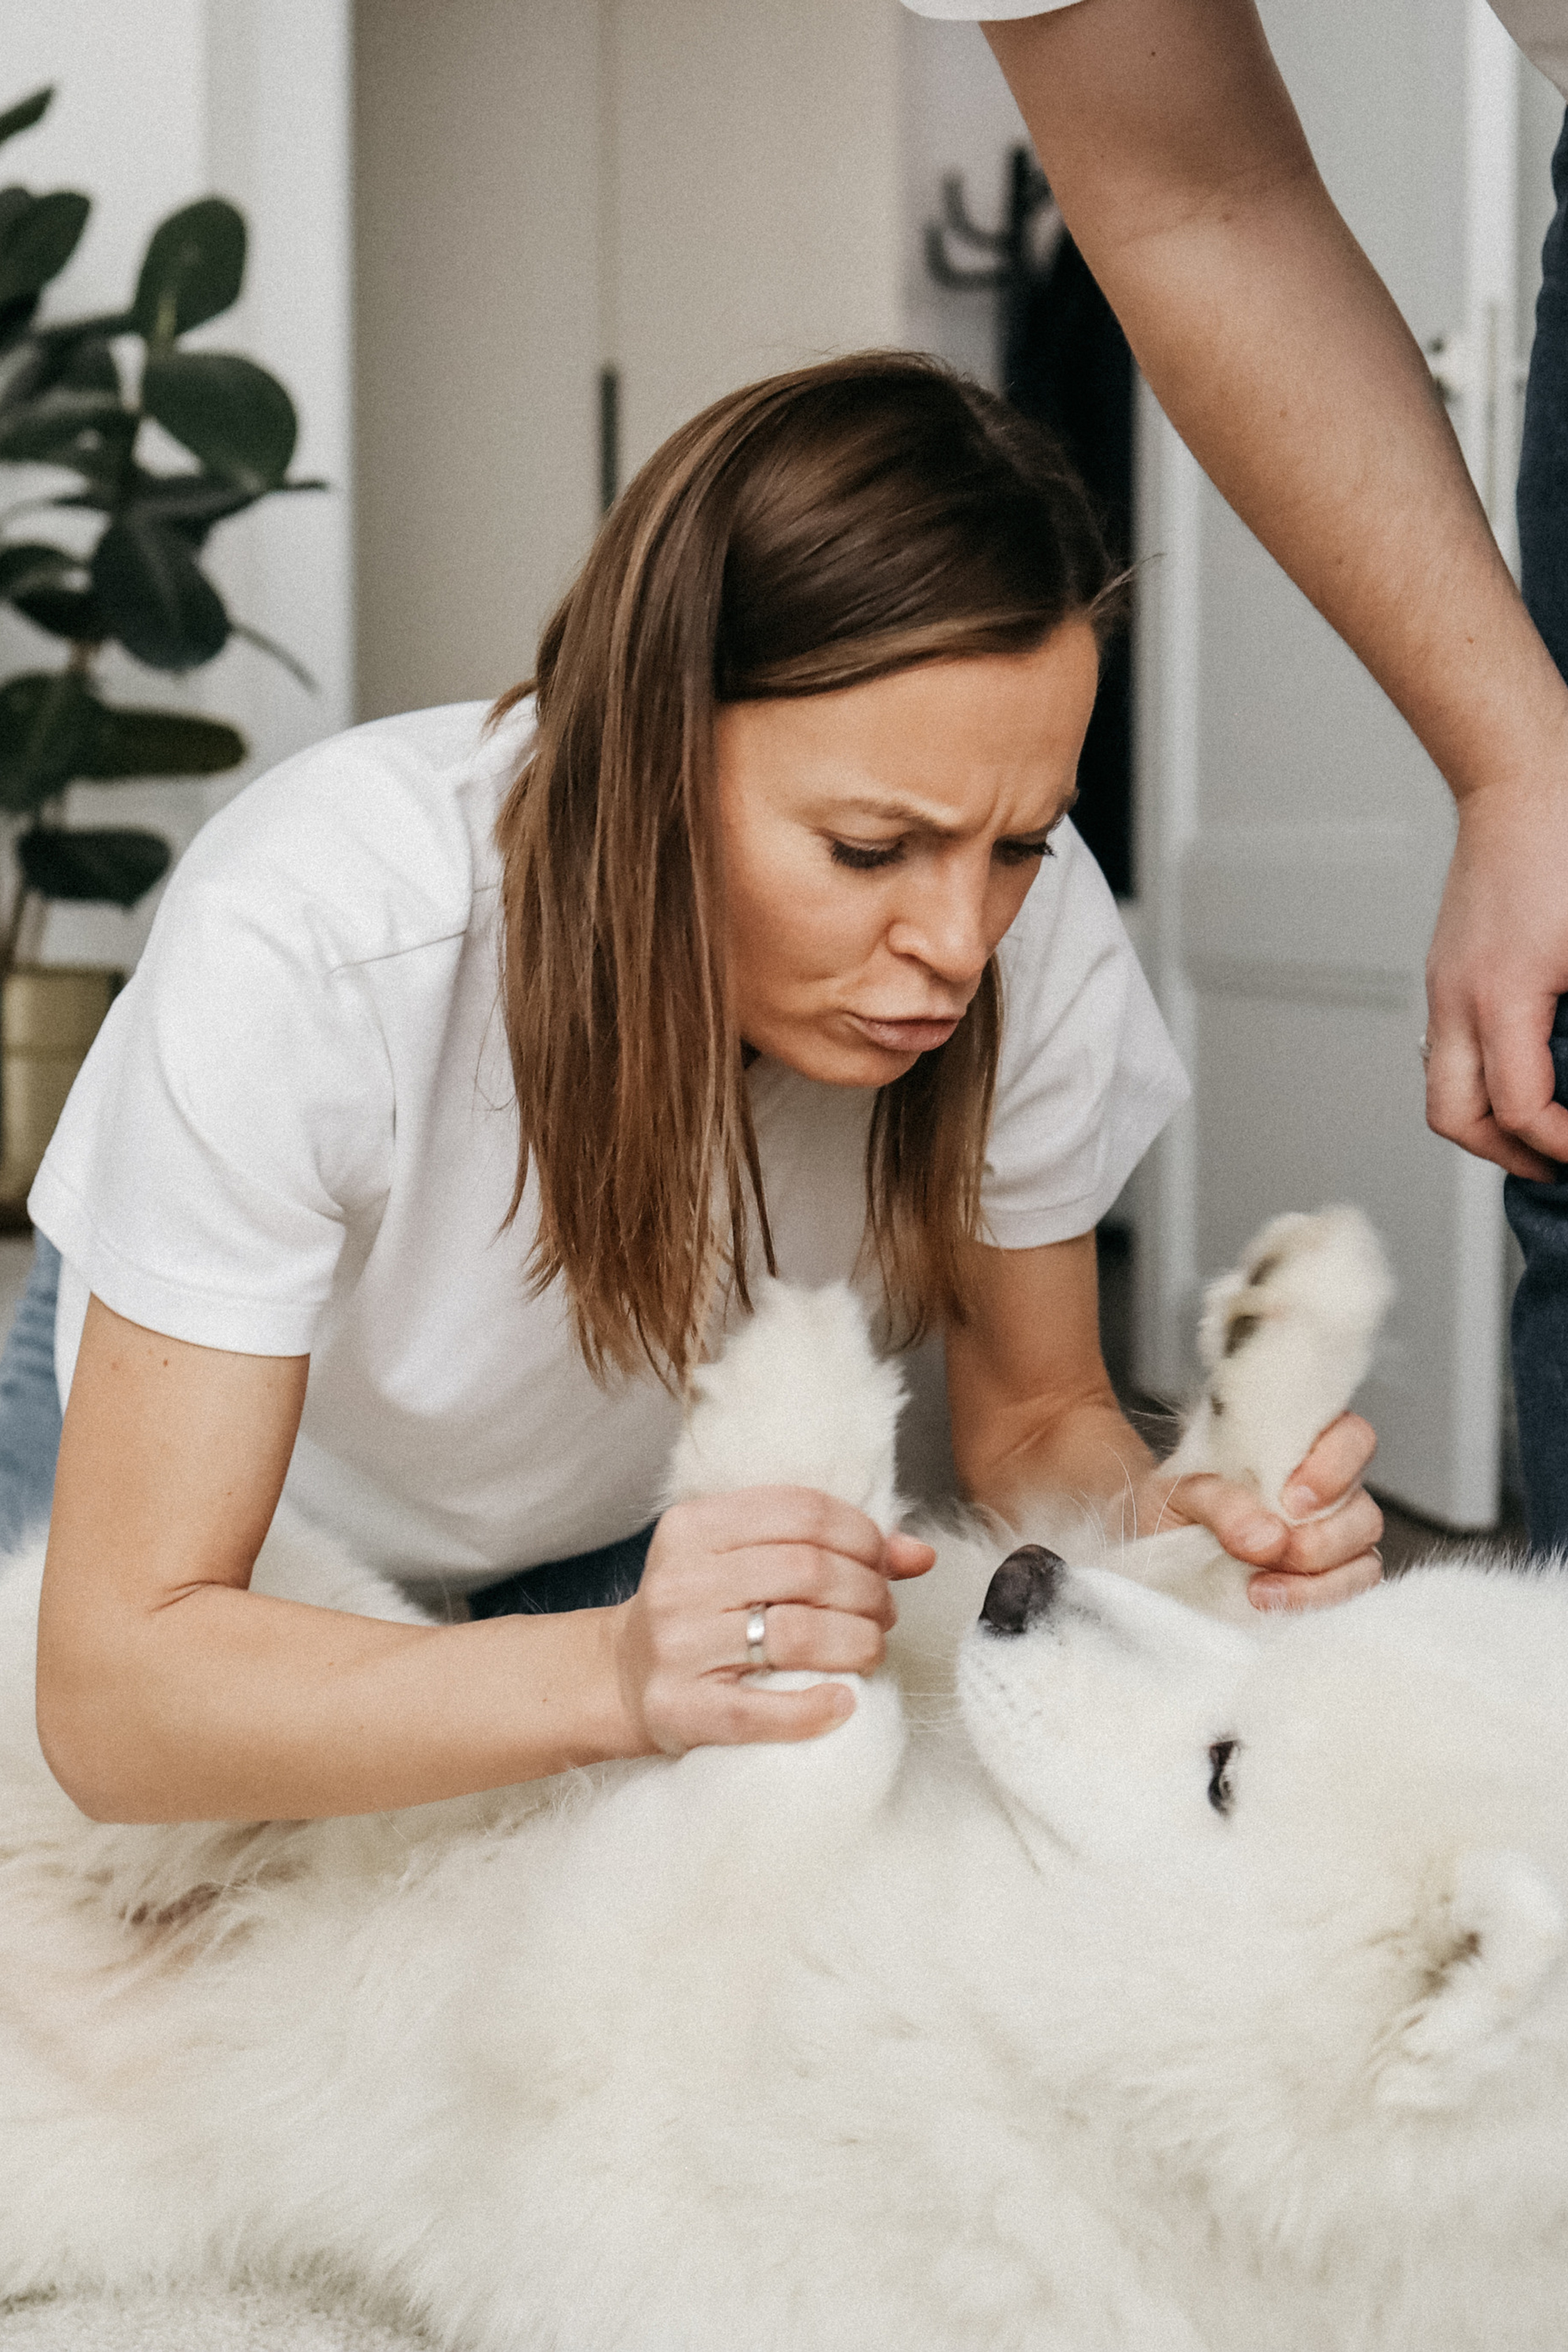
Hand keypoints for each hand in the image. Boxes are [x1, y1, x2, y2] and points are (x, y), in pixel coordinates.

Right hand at [612, 1487, 934, 1755]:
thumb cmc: (701, 1611)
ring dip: (857, 1642)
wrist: (621, 1678)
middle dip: (867, 1590)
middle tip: (883, 1611)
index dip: (861, 1535)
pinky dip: (814, 1710)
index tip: (882, 1562)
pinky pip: (760, 1712)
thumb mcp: (745, 1559)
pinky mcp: (681, 1708)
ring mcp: (678, 1646)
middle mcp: (681, 1580)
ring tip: (872, 1648)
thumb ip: (827, 1545)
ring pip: (795, 1635)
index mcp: (694, 1526)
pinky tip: (843, 1703)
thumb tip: (919, 1553)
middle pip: (807, 1570)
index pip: (801, 1511)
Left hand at [1136, 1413, 1382, 1612]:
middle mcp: (1326, 1490)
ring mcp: (1335, 1536)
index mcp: (1297, 1446)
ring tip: (1259, 1584)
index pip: (1350, 1438)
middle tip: (1274, 1549)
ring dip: (1316, 1574)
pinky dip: (1315, 1598)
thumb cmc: (1176, 1507)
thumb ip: (1220, 1500)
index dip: (1334, 1467)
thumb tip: (1266, 1535)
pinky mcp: (1333, 1579)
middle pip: (1364, 1506)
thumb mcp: (1181, 1490)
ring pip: (1362, 1553)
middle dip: (1322, 1536)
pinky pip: (1354, 1588)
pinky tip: (1270, 1598)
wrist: (1156, 1549)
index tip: (1292, 1498)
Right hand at [1424, 779, 1567, 1178]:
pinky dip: (1482, 1073)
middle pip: (1454, 1116)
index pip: (1519, 1108)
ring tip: (1538, 1127)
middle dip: (1504, 1154)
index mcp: (1501, 994)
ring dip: (1486, 1117)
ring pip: (1443, 1084)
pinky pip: (1450, 1044)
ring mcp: (1445, 981)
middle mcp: (1458, 996)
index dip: (1561, 1145)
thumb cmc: (1565, 838)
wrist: (1521, 774)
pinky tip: (1526, 1063)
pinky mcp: (1448, 965)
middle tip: (1554, 1164)